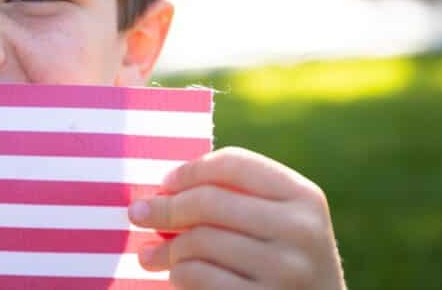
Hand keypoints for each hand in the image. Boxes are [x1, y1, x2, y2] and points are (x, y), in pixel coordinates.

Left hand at [128, 147, 345, 289]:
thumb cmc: (285, 264)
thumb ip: (236, 199)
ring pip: (199, 242)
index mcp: (304, 197)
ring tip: (151, 255)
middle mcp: (300, 231)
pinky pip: (199, 278)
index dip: (190, 170)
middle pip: (209, 201)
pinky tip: (174, 278)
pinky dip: (178, 276)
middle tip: (137, 213)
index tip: (165, 183)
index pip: (234, 163)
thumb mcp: (280, 224)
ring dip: (166, 249)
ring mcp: (285, 272)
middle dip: (164, 207)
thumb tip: (161, 193)